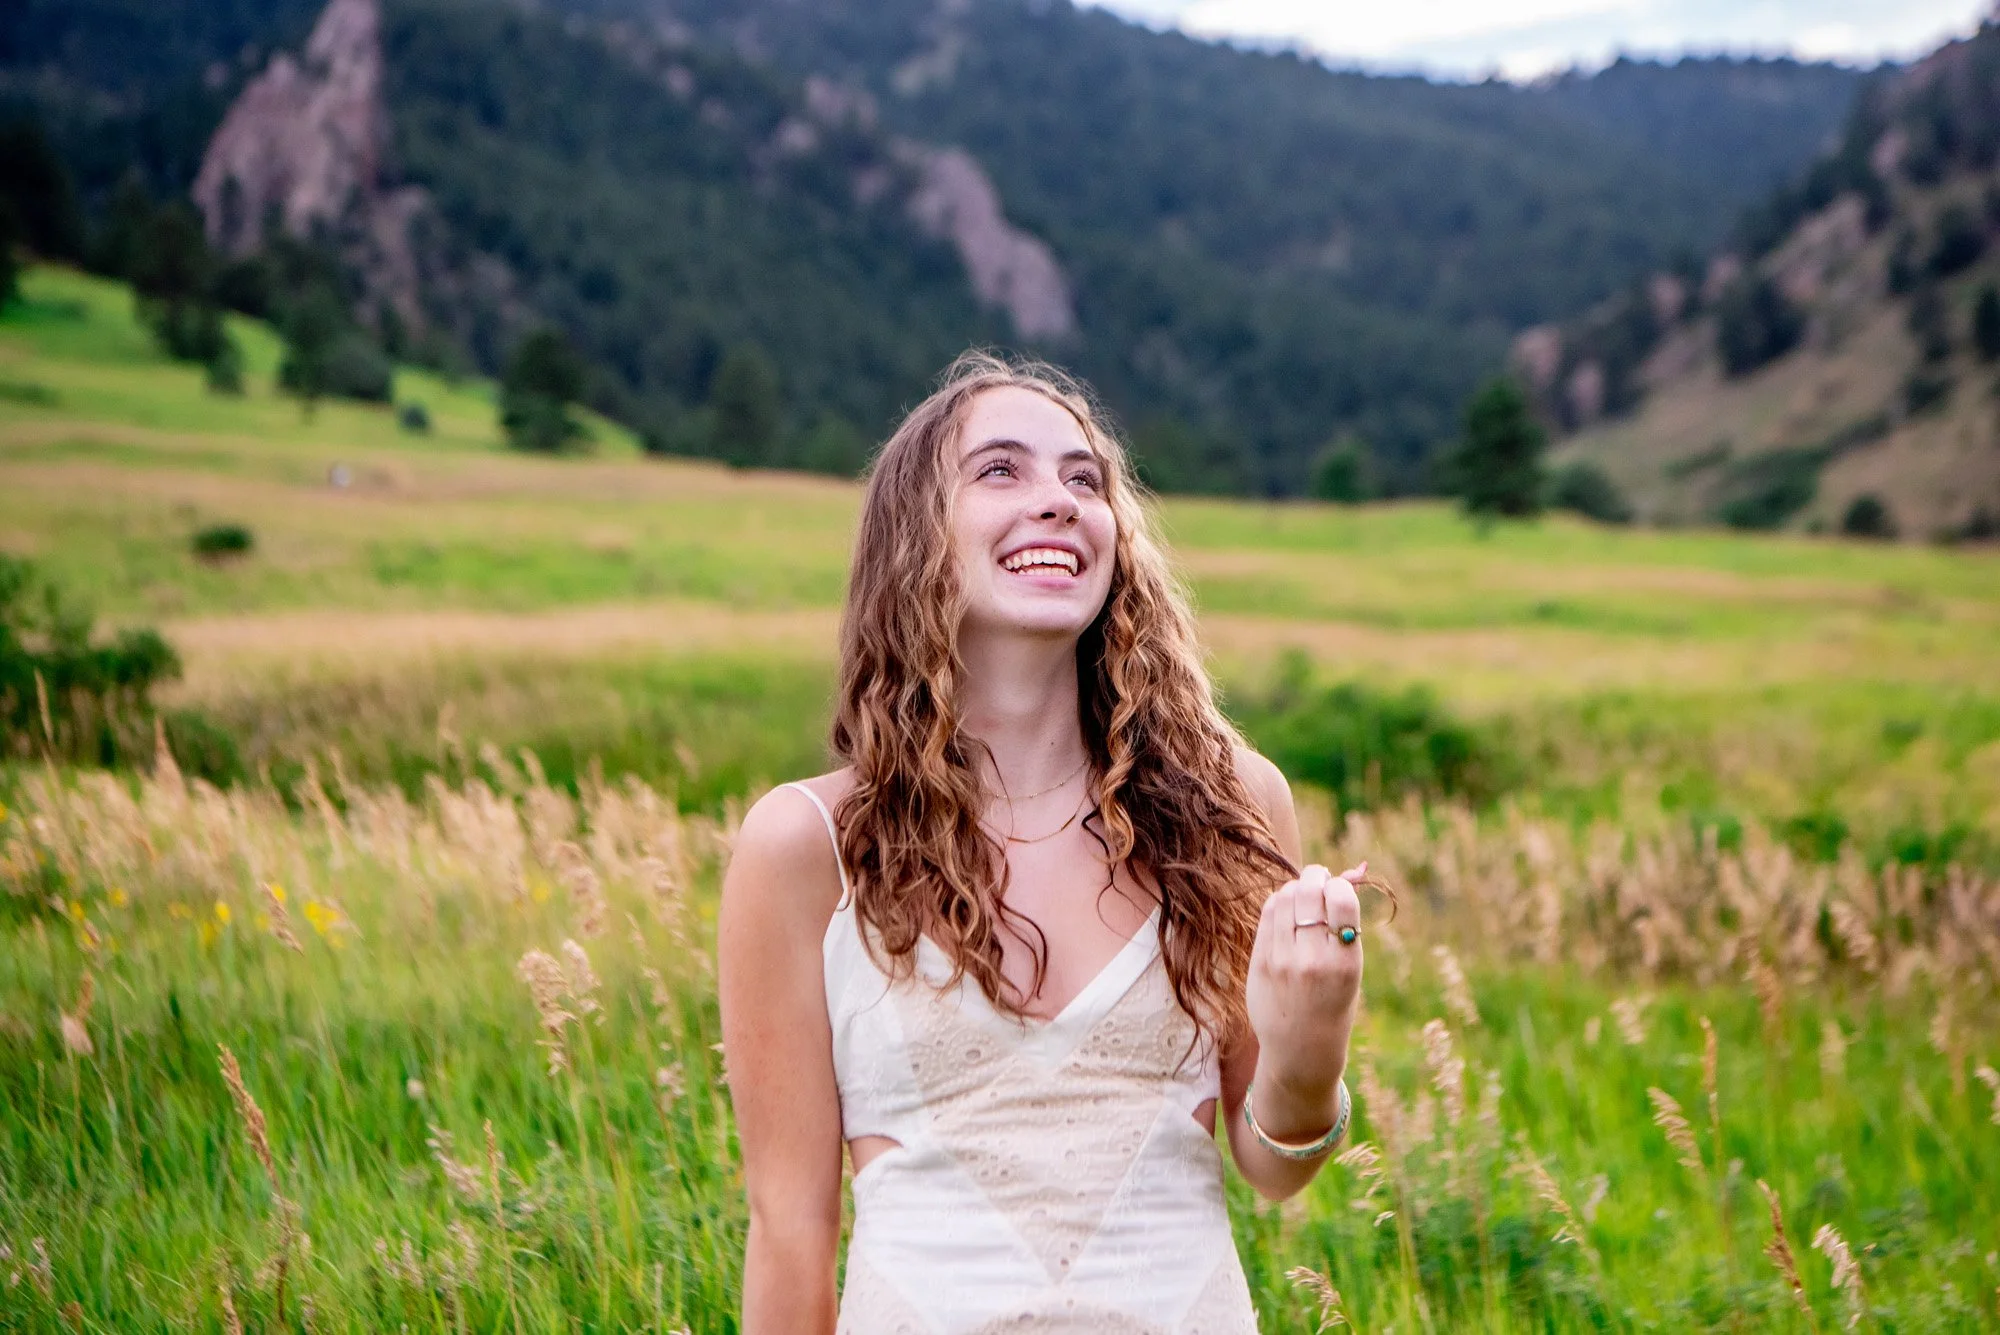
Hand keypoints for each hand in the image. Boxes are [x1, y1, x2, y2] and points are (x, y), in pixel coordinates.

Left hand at [1245, 862, 1364, 1117]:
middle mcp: (1313, 960)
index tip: (1340, 890)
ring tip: (1304, 898)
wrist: (1301, 1050)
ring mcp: (1282, 961)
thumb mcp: (1352, 967)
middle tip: (1321, 881)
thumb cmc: (1335, 1002)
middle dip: (1317, 877)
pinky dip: (1279, 902)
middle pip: (1310, 891)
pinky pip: (1268, 913)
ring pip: (1285, 896)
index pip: (1341, 899)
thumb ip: (1347, 922)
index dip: (1340, 885)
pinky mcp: (1259, 962)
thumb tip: (1354, 869)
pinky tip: (1287, 910)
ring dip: (1297, 887)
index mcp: (1346, 964)